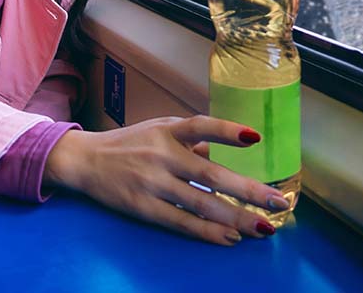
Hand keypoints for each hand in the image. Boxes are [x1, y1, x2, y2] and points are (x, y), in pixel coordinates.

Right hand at [43, 115, 288, 245]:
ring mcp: (152, 182)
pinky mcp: (143, 207)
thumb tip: (223, 152)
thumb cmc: (130, 143)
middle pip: (210, 173)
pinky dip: (208, 231)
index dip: (227, 131)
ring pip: (201, 203)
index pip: (202, 126)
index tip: (255, 138)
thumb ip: (191, 139)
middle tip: (278, 202)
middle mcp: (162, 154)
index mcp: (168, 130)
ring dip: (235, 217)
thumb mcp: (160, 129)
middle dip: (248, 190)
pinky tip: (230, 237)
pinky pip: (181, 222)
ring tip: (262, 228)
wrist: (85, 160)